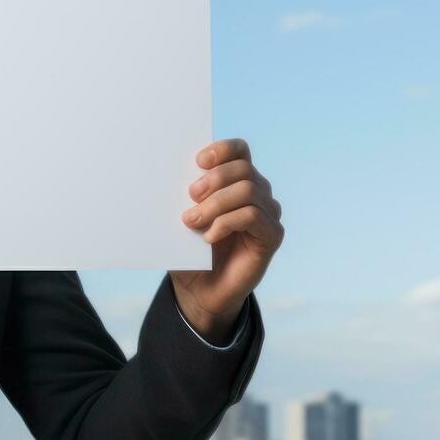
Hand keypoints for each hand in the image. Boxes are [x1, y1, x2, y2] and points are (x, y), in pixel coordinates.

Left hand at [169, 138, 282, 339]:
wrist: (198, 290)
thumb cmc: (188, 250)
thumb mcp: (180, 218)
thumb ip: (181, 197)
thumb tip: (168, 175)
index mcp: (236, 180)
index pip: (239, 150)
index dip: (221, 150)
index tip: (198, 161)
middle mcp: (257, 192)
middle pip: (243, 168)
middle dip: (213, 179)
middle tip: (189, 197)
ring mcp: (267, 213)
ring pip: (247, 191)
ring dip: (215, 204)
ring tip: (192, 221)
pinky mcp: (272, 235)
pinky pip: (252, 216)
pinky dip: (226, 223)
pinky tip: (209, 237)